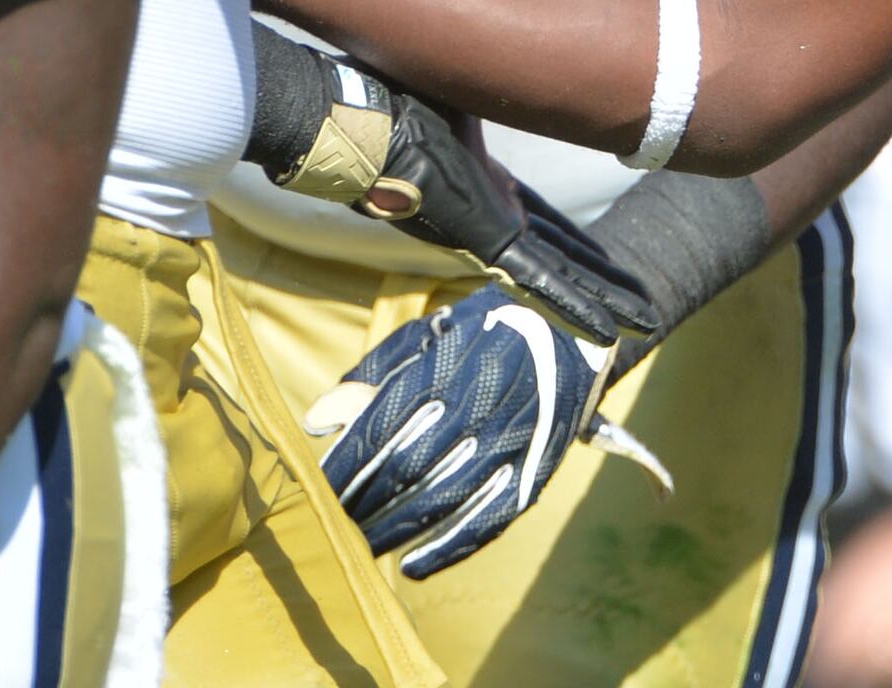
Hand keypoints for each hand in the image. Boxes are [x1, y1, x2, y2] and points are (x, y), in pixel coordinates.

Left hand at [245, 26, 661, 344]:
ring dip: (602, 296)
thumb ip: (489, 86)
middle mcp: (489, 215)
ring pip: (560, 272)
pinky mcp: (485, 242)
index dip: (576, 239)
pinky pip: (541, 277)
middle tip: (641, 301)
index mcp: (481, 186)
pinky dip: (576, 301)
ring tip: (642, 319)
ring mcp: (487, 233)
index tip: (607, 253)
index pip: (542, 218)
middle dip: (602, 275)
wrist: (356, 122)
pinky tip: (609, 325)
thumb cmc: (389, 99)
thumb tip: (507, 48)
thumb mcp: (458, 94)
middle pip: (561, 251)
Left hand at [305, 286, 661, 576]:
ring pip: (446, 498)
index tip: (319, 485)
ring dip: (398, 528)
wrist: (574, 326)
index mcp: (449, 365)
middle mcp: (482, 404)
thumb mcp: (429, 332)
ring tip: (362, 545)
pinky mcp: (537, 470)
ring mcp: (513, 441)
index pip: (385, 424)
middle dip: (365, 500)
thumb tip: (317, 420)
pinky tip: (414, 565)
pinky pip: (490, 519)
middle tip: (333, 521)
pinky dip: (450, 548)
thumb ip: (373, 372)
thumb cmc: (485, 328)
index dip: (349, 460)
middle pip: (410, 466)